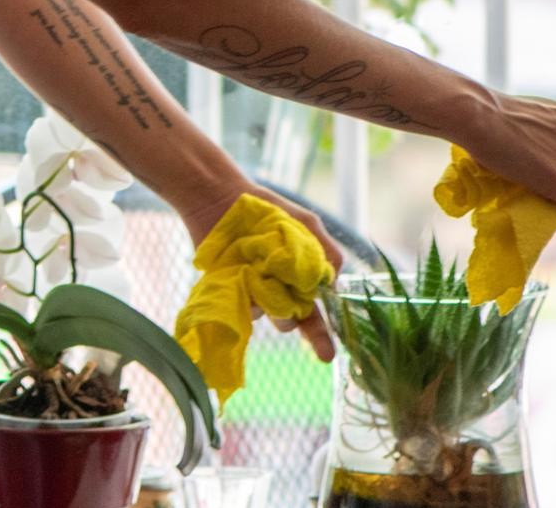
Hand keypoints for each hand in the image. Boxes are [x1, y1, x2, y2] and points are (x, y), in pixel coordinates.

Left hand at [174, 180, 342, 362]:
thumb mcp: (306, 226)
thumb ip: (327, 253)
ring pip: (270, 314)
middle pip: (293, 321)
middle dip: (298, 322)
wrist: (222, 199)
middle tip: (292, 308)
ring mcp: (254, 293)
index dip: (320, 337)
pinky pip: (245, 305)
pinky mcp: (230, 292)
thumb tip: (333, 285)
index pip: (314, 314)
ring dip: (272, 299)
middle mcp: (278, 292)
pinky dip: (250, 292)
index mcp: (299, 280)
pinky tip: (243, 269)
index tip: (326, 355)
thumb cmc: (268, 212)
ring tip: (262, 268)